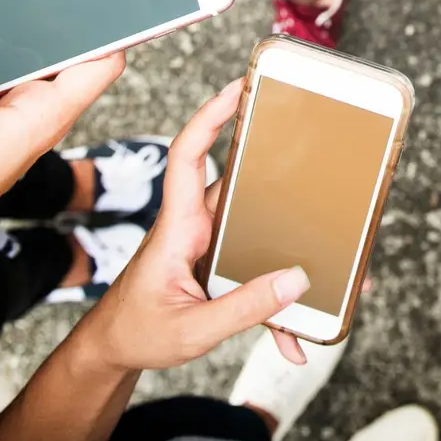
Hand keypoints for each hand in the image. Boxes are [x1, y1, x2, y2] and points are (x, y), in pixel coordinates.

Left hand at [77, 80, 311, 370]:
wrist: (112, 352)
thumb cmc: (138, 334)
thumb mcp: (191, 330)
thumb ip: (244, 309)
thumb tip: (296, 280)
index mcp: (178, 228)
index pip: (188, 156)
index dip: (209, 117)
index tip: (237, 88)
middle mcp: (194, 227)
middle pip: (234, 179)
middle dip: (270, 159)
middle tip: (308, 138)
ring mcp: (206, 244)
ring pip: (252, 225)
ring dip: (285, 240)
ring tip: (328, 246)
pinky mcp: (215, 264)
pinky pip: (254, 265)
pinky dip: (275, 296)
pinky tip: (295, 333)